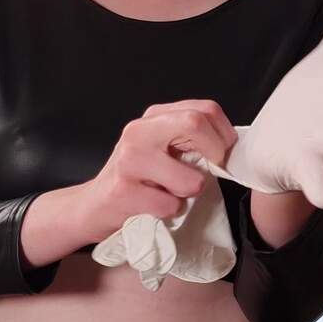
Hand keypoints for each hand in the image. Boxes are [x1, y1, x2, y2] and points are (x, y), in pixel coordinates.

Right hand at [74, 99, 237, 244]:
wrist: (92, 206)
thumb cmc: (136, 179)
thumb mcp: (162, 148)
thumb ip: (190, 139)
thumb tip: (230, 145)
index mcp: (153, 117)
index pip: (205, 110)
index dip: (224, 135)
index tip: (223, 154)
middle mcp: (139, 132)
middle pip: (196, 124)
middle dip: (215, 153)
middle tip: (209, 171)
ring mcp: (129, 160)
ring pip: (191, 179)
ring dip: (189, 194)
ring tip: (170, 192)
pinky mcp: (124, 192)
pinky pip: (172, 206)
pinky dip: (170, 212)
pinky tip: (152, 206)